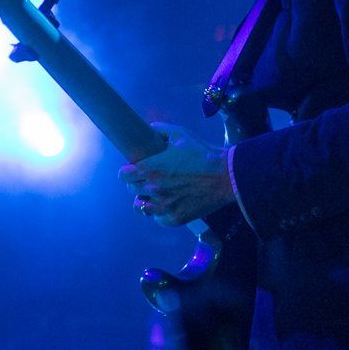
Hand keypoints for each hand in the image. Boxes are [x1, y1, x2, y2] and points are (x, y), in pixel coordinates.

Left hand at [119, 122, 233, 227]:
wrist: (225, 176)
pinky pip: (158, 219)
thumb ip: (159, 130)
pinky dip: (161, 213)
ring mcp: (163, 206)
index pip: (123, 175)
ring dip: (146, 200)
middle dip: (138, 183)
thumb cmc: (202, 153)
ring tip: (157, 194)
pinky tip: (169, 204)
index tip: (134, 169)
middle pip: (132, 189)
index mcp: (150, 168)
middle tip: (151, 178)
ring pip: (141, 207)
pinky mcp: (174, 218)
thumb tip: (148, 130)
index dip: (128, 171)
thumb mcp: (180, 133)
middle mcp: (152, 189)